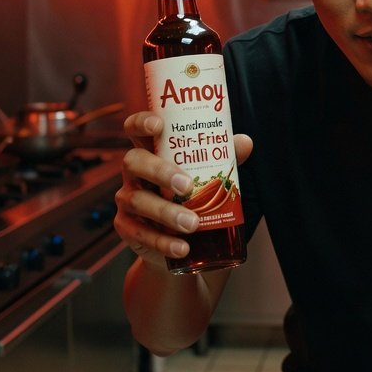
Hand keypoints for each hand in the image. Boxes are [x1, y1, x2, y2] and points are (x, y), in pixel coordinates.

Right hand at [115, 111, 252, 266]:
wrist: (182, 242)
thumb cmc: (193, 197)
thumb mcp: (209, 175)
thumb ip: (223, 157)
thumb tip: (245, 142)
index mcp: (151, 152)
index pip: (135, 130)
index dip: (141, 123)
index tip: (158, 125)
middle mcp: (134, 173)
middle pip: (133, 162)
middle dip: (159, 171)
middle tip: (187, 185)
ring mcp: (127, 200)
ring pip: (137, 200)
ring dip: (166, 212)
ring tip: (193, 224)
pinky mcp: (126, 227)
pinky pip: (139, 233)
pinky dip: (162, 242)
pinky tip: (182, 248)